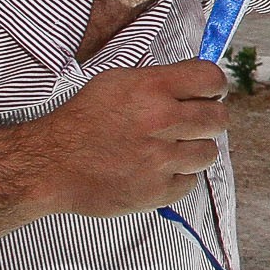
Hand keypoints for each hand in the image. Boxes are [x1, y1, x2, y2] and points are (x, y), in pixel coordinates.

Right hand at [31, 59, 233, 216]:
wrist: (51, 164)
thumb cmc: (81, 122)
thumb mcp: (116, 82)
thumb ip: (159, 80)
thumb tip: (197, 80)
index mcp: (151, 89)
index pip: (211, 79)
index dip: (213, 86)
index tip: (208, 93)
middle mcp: (160, 122)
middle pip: (218, 117)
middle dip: (208, 118)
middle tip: (190, 123)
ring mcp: (161, 159)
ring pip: (209, 152)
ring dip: (193, 149)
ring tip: (169, 148)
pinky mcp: (158, 191)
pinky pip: (191, 181)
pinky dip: (177, 176)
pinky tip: (154, 168)